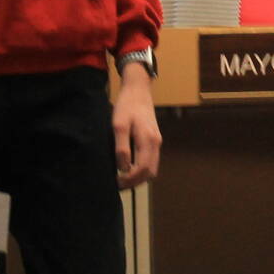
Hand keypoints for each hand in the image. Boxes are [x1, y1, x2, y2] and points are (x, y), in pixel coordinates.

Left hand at [112, 66, 160, 189]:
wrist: (138, 89)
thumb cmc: (127, 106)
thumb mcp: (119, 125)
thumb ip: (121, 147)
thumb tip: (123, 168)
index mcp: (148, 140)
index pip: (142, 169)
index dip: (130, 180)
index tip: (116, 183)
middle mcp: (156, 143)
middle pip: (150, 172)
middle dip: (135, 182)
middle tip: (119, 185)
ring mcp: (157, 140)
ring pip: (152, 167)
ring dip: (139, 177)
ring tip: (123, 178)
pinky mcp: (155, 138)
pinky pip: (151, 160)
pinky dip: (142, 169)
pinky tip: (129, 167)